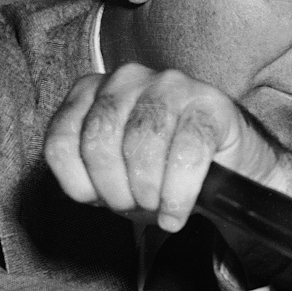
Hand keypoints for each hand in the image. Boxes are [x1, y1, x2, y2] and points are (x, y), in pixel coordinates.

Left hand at [45, 64, 291, 231]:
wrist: (229, 170)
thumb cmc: (164, 171)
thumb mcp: (114, 174)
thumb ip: (87, 173)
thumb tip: (85, 190)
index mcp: (93, 91)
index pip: (62, 139)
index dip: (78, 182)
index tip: (98, 201)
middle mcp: (128, 78)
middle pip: (100, 140)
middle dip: (115, 189)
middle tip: (134, 207)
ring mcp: (172, 85)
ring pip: (142, 144)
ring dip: (147, 191)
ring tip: (159, 207)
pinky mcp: (212, 103)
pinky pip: (187, 154)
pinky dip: (179, 194)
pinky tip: (178, 212)